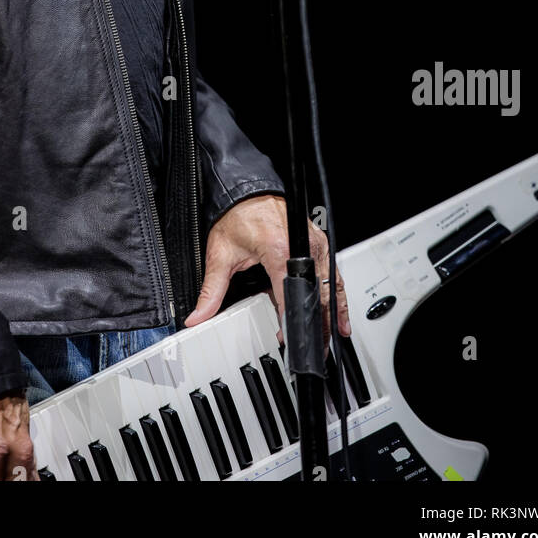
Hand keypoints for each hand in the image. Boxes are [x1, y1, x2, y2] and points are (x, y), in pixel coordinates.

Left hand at [183, 194, 351, 351]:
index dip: (289, 320)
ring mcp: (314, 243)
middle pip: (317, 293)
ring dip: (334, 310)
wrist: (247, 190)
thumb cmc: (237, 216)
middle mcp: (302, 245)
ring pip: (331, 284)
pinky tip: (339, 311)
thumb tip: (198, 315)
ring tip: (334, 334)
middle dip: (317, 322)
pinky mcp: (318, 242)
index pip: (289, 294)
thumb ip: (211, 290)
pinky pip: (332, 272)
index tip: (286, 338)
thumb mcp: (220, 254)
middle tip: (315, 347)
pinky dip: (337, 293)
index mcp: (278, 249)